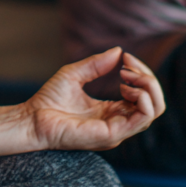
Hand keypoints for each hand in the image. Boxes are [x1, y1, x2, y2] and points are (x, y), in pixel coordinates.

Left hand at [25, 48, 164, 151]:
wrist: (30, 119)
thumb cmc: (48, 100)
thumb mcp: (73, 74)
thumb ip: (95, 64)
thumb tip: (119, 51)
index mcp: (112, 112)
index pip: (143, 95)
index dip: (140, 74)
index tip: (126, 57)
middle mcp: (118, 123)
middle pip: (154, 103)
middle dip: (148, 79)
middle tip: (128, 65)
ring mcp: (117, 131)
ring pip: (153, 111)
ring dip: (147, 86)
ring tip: (126, 74)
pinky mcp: (111, 135)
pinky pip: (141, 120)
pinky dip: (142, 100)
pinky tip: (126, 86)